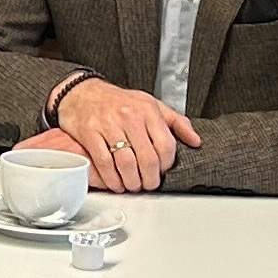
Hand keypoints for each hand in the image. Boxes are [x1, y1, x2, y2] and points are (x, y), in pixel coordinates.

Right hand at [50, 80, 199, 192]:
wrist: (82, 92)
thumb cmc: (118, 101)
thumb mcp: (151, 104)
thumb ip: (175, 122)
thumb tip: (195, 140)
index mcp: (148, 110)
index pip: (166, 145)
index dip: (166, 165)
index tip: (162, 171)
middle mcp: (129, 116)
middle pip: (147, 158)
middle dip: (149, 179)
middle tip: (148, 185)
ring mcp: (108, 125)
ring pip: (126, 163)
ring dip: (131, 182)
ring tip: (132, 185)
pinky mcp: (89, 133)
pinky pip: (103, 162)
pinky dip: (111, 178)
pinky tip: (115, 183)